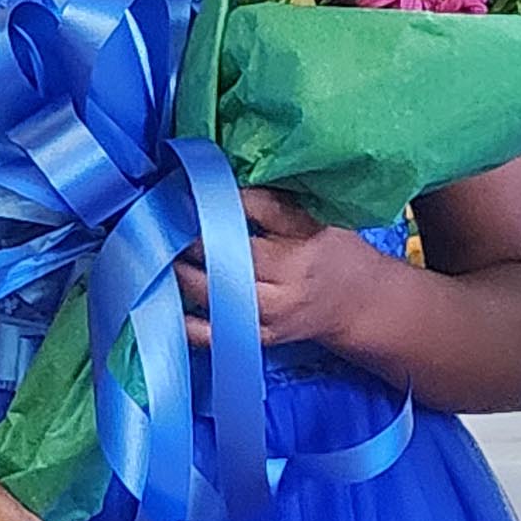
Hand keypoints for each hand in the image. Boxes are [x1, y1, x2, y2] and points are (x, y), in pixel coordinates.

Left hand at [175, 187, 399, 351]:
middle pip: (233, 254)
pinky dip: (186, 321)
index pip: (263, 209)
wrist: (360, 303)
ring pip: (217, 293)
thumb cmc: (335, 250)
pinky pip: (215, 333)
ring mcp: (274, 311)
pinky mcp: (262, 336)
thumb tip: (220, 184)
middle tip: (166, 221)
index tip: (191, 188)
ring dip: (183, 273)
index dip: (224, 198)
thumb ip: (277, 203)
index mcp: (309, 235)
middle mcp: (292, 276)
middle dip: (194, 238)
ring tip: (160, 254)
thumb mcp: (320, 217)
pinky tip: (166, 302)